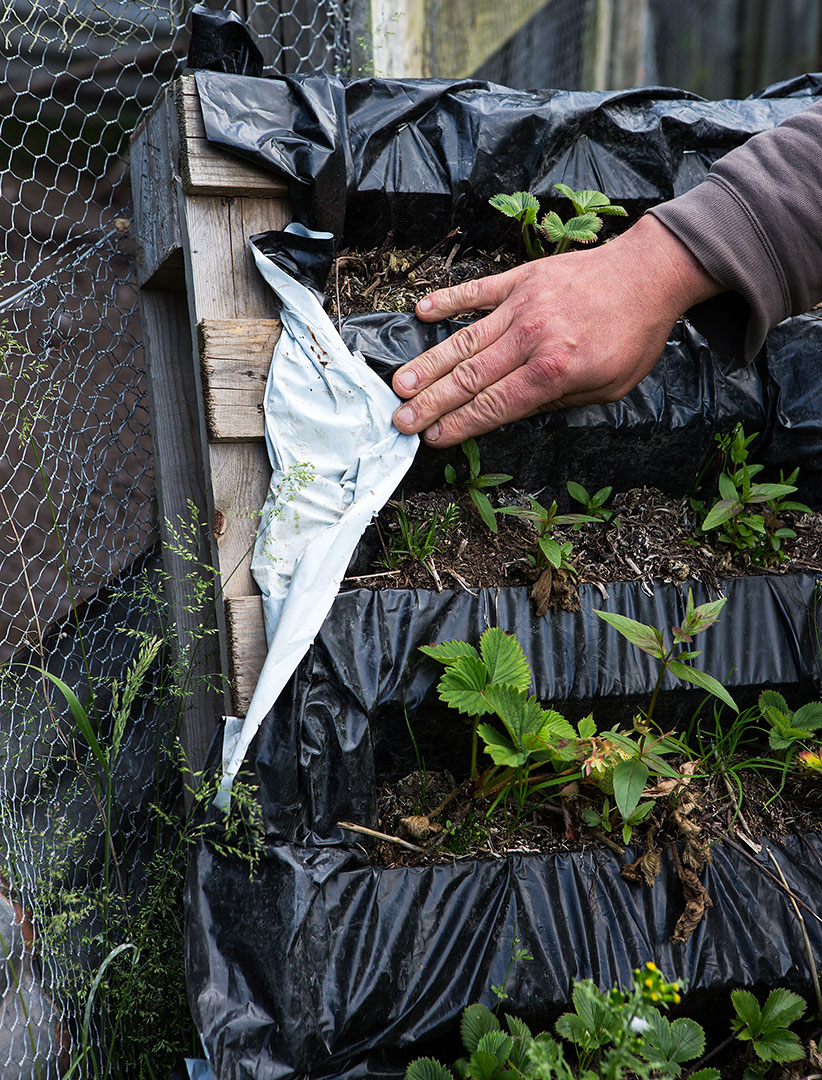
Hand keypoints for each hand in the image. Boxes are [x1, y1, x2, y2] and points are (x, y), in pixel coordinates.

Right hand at [392, 215, 723, 447]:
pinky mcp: (520, 278)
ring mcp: (522, 304)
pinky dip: (447, 300)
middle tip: (400, 420)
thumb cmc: (634, 337)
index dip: (458, 425)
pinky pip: (476, 291)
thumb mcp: (608, 388)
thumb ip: (556, 401)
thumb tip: (510, 412)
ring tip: (400, 384)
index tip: (431, 438)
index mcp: (554, 371)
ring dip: (428, 364)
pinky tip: (421, 313)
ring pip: (464, 340)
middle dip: (431, 404)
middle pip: (470, 378)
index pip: (493, 406)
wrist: (649, 275)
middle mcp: (531, 338)